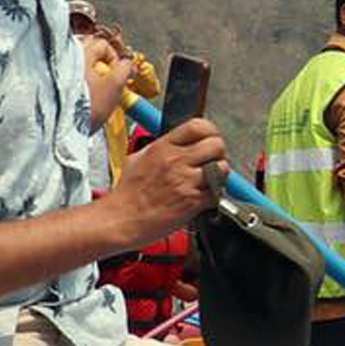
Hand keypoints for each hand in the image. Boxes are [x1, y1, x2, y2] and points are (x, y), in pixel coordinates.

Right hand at [117, 118, 226, 238]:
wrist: (122, 219)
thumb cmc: (128, 193)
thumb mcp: (138, 158)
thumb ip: (162, 148)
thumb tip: (180, 143)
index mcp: (163, 147)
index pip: (198, 126)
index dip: (210, 131)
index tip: (210, 138)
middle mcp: (176, 161)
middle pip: (216, 145)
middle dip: (219, 153)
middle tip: (213, 161)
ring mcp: (186, 181)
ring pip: (222, 168)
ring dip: (220, 175)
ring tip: (208, 180)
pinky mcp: (192, 202)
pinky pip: (217, 193)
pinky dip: (214, 195)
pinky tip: (202, 197)